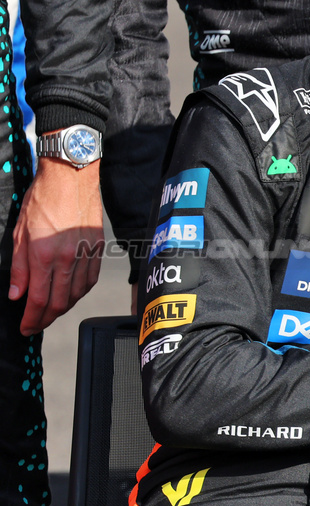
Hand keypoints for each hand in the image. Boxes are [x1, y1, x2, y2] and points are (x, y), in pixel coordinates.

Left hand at [9, 159, 102, 334]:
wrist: (70, 177)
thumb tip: (17, 294)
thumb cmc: (42, 200)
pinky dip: (79, 293)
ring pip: (77, 294)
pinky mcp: (97, 249)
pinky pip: (90, 280)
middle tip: (35, 326)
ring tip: (51, 312)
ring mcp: (85, 254)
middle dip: (45, 319)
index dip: (31, 319)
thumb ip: (18, 266)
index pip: (38, 299)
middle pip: (59, 302)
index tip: (25, 328)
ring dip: (63, 308)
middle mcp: (66, 258)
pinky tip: (71, 295)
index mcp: (43, 254)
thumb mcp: (19, 232)